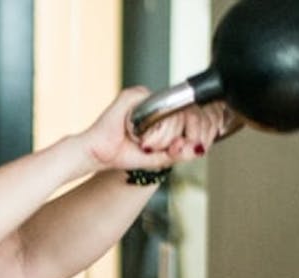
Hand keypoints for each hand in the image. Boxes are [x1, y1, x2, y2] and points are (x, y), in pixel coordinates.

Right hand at [76, 87, 229, 170]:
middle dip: (173, 139)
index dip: (197, 132)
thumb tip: (199, 148)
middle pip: (186, 116)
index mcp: (165, 114)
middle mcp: (157, 103)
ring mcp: (145, 97)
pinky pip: (154, 108)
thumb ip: (181, 153)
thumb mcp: (160, 159)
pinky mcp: (133, 96)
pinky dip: (145, 128)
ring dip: (160, 137)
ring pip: (173, 113)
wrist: (99, 154)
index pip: (194, 115)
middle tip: (152, 147)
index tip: (183, 148)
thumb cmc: (122, 153)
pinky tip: (133, 132)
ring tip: (141, 142)